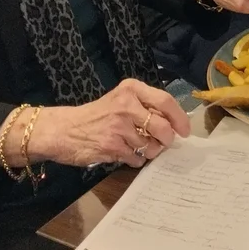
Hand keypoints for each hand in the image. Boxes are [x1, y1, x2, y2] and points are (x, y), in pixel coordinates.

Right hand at [28, 79, 189, 168]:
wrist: (63, 129)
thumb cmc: (96, 115)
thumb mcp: (120, 100)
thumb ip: (145, 107)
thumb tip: (174, 124)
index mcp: (132, 89)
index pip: (165, 102)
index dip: (180, 118)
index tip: (185, 131)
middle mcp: (127, 105)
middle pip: (162, 127)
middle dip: (167, 140)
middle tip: (164, 143)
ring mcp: (119, 126)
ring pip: (151, 146)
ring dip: (149, 151)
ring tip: (137, 147)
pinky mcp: (112, 146)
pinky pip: (136, 158)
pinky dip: (135, 160)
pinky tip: (124, 153)